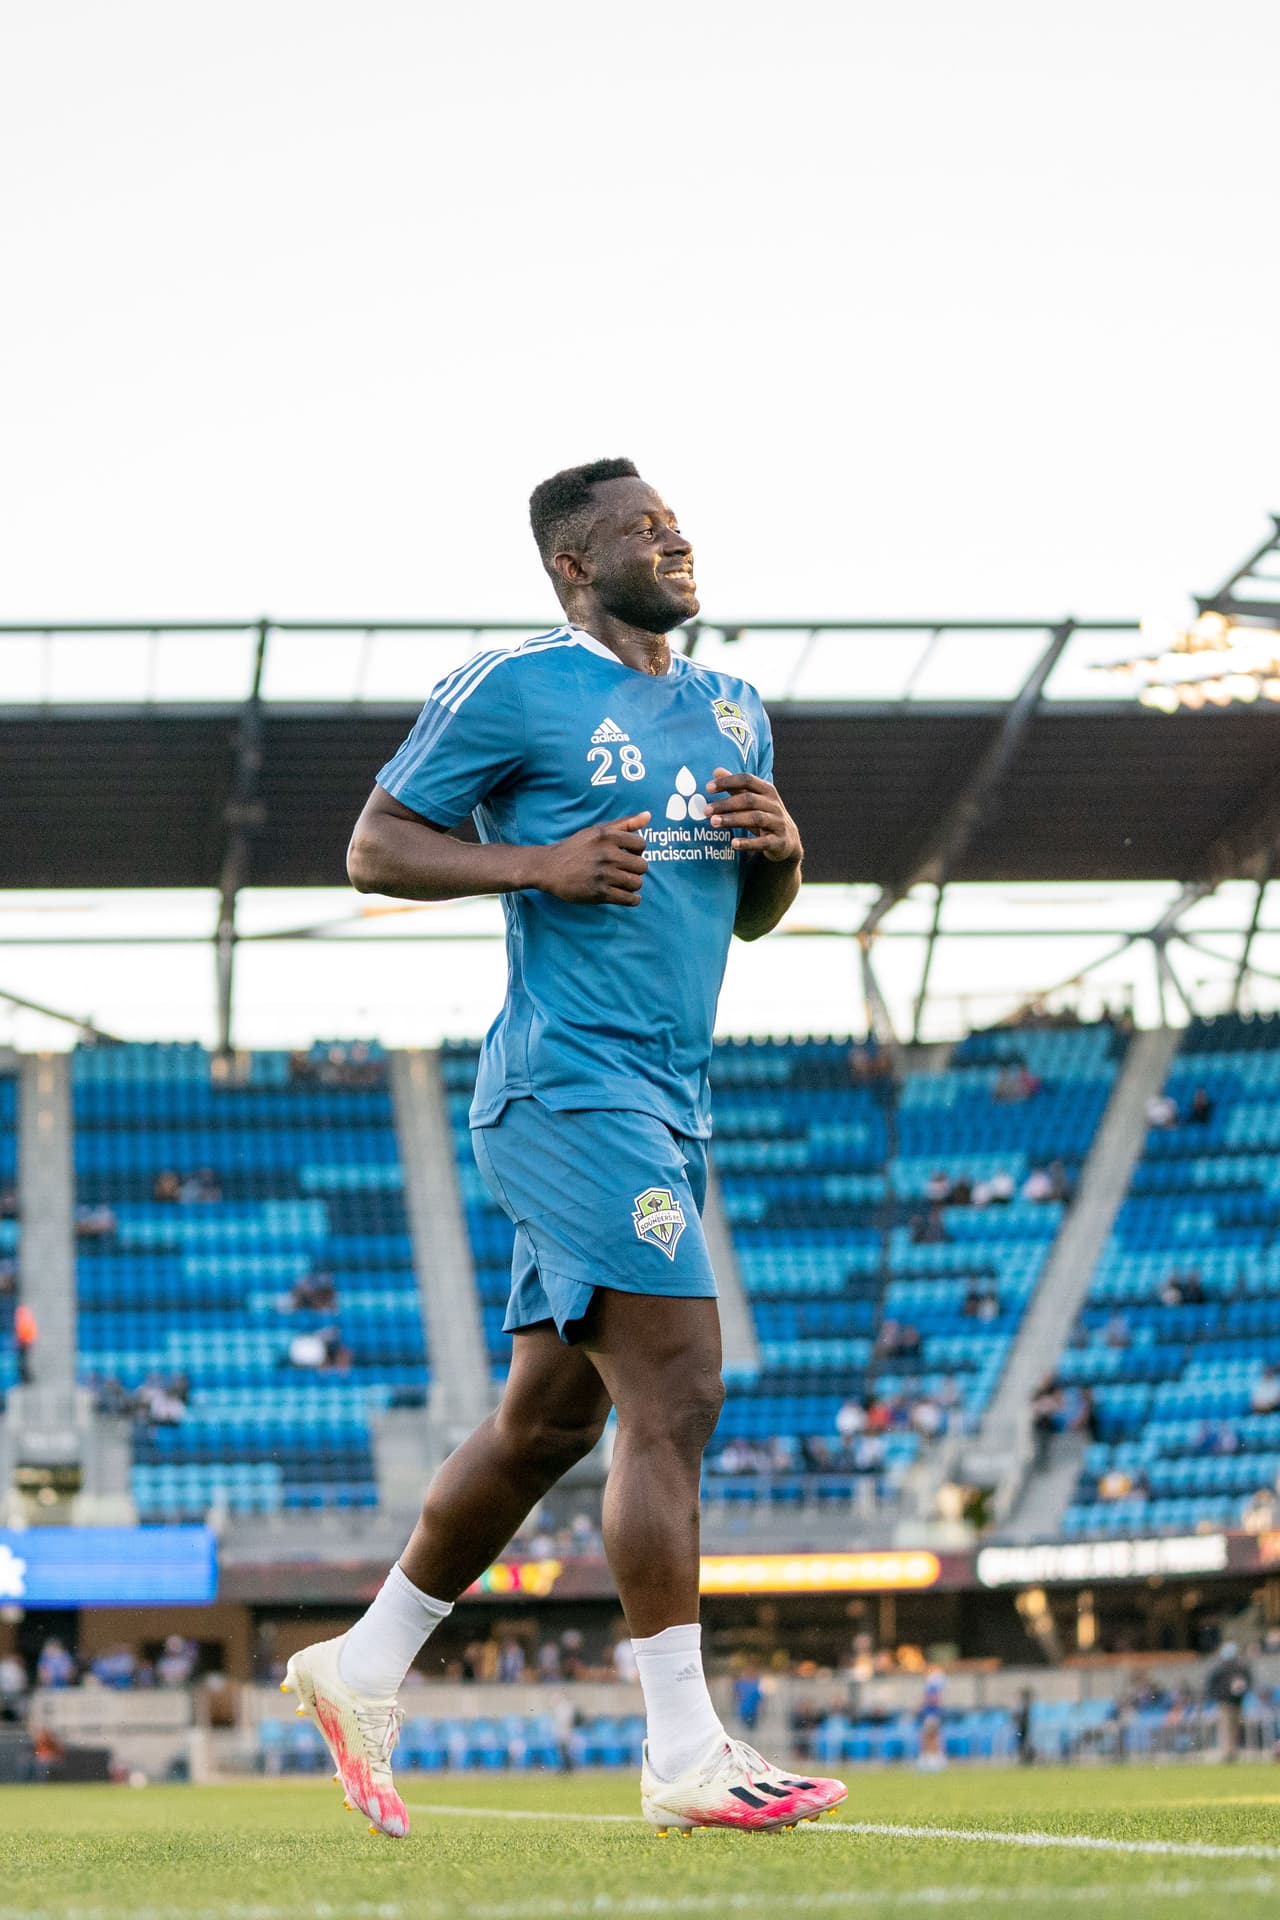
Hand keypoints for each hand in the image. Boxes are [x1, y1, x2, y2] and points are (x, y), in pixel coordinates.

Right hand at [531, 812, 650, 904]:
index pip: (641, 845)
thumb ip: (625, 823)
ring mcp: (603, 875)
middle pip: (642, 866)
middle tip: (625, 870)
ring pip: (636, 883)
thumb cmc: (575, 847)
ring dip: (633, 885)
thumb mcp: (597, 830)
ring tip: (623, 882)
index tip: (627, 855)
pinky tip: (625, 895)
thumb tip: (648, 815)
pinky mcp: (599, 893)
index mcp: (607, 837)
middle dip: (636, 869)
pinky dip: (632, 899)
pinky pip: (629, 899)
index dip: (637, 851)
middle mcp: (606, 854)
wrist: (549, 867)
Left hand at [707, 771, 801, 863]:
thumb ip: (735, 787)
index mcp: (767, 790)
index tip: (708, 788)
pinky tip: (733, 843)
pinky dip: (748, 843)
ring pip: (755, 818)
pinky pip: (763, 842)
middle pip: (749, 799)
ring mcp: (778, 823)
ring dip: (733, 819)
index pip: (747, 780)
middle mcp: (774, 804)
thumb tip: (716, 771)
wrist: (787, 840)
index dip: (727, 782)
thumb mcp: (752, 800)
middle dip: (726, 804)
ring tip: (713, 822)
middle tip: (706, 810)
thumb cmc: (764, 815)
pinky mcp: (779, 842)